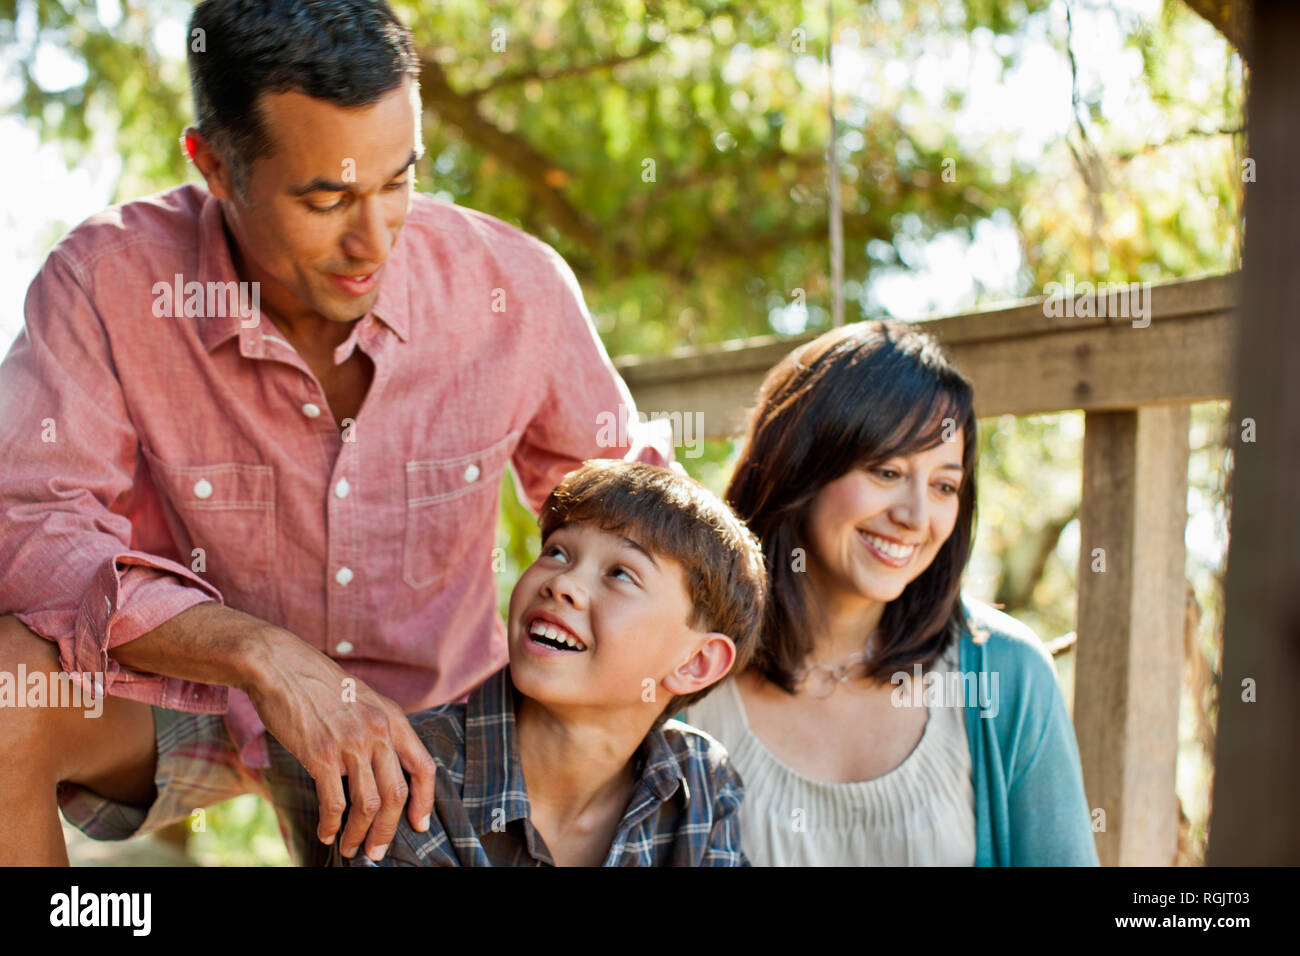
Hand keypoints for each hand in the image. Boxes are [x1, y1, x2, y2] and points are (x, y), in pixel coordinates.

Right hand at [239, 628, 436, 861]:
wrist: (280, 665)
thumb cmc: (317, 684)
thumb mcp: (363, 699)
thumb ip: (377, 728)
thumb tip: (382, 767)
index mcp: (393, 718)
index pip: (423, 767)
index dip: (425, 801)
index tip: (419, 824)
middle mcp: (378, 731)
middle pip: (397, 795)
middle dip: (388, 830)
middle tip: (377, 850)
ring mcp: (351, 743)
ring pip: (369, 804)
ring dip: (360, 834)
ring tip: (351, 848)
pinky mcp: (321, 755)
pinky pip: (334, 803)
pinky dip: (332, 825)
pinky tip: (326, 833)